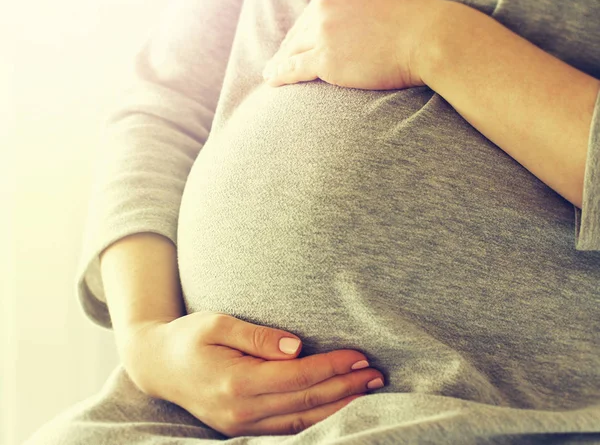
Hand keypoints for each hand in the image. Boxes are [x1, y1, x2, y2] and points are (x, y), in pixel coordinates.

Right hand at [122, 311, 384, 437]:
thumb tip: (296, 346)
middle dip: (345, 388)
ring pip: (301, 421)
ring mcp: (241, 425)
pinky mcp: (242, 428)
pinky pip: (288, 430)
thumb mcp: (218, 323)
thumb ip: (257, 336)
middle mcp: (241, 411)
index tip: (359, 355)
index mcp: (236, 382)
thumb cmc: (189, 337)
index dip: (332, 367)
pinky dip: (317, 420)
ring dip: (338, 407)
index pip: (297, 377)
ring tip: (367, 391)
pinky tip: (337, 408)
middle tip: (377, 375)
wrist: (157, 365)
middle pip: (305, 402)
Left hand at [262, 0, 442, 90]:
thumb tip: (352, 23)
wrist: (429, 38)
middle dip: (288, 48)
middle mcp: (325, 6)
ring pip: (292, 50)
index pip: (311, 13)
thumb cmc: (414, 24)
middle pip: (298, 31)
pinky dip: (279, 75)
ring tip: (270, 74)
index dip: (301, 32)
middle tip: (277, 61)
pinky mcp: (326, 60)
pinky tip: (271, 80)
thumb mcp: (379, 1)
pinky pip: (294, 68)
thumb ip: (358, 8)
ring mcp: (324, 33)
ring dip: (279, 63)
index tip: (294, 43)